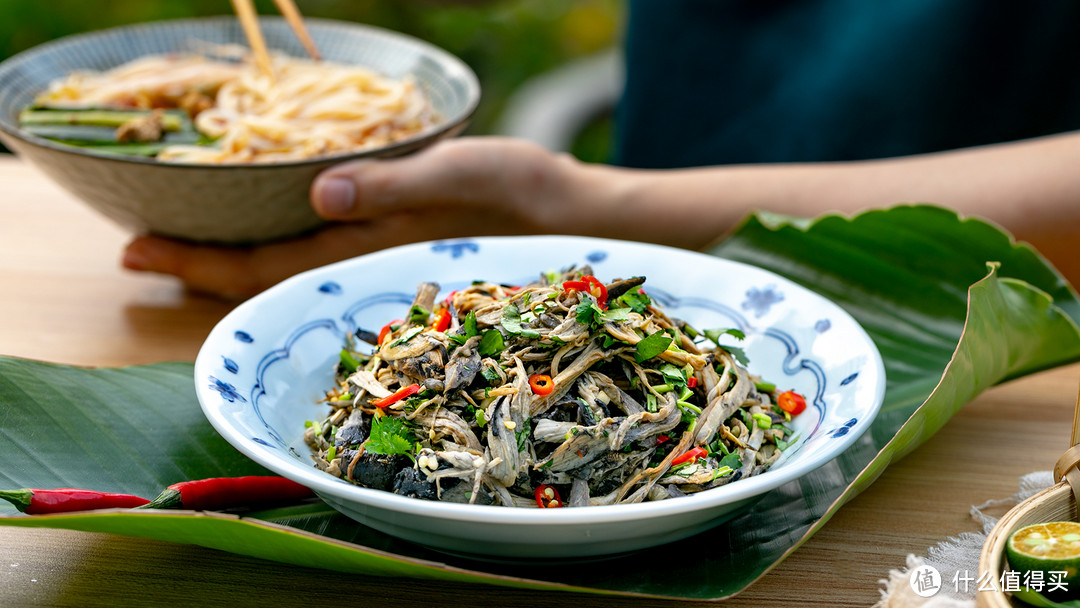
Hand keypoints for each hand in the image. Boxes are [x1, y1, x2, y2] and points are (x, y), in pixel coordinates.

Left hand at [121, 137, 583, 298]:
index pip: (265, 266)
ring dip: (232, 259)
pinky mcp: (397, 240)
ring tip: (182, 243)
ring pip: (289, 267)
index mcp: (369, 249)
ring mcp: (378, 256)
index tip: (137, 250)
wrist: (579, 221)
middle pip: (264, 275)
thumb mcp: (463, 176)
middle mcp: (364, 262)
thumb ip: (394, 188)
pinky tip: (265, 229)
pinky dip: (279, 244)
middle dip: (199, 266)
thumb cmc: (528, 195)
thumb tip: (320, 193)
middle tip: (136, 251)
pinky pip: (321, 252)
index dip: (198, 262)